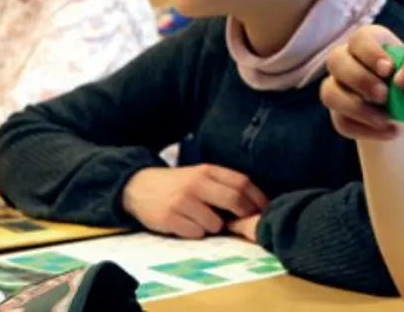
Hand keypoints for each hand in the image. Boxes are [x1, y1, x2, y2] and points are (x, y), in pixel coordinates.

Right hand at [122, 165, 268, 239]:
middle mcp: (196, 184)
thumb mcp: (199, 175)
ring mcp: (182, 201)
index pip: (242, 182)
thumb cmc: (177, 184)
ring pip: (215, 223)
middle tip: (245, 223)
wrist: (139, 187)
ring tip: (206, 221)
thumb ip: (222, 184)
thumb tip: (253, 204)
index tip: (264, 210)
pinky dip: (197, 233)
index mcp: (206, 170)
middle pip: (234, 200)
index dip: (257, 198)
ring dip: (216, 227)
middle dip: (244, 215)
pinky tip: (188, 225)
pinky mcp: (170, 218)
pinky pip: (196, 233)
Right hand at [321, 25, 403, 140]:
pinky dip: (366, 130)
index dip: (370, 53)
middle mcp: (343, 59)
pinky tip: (389, 132)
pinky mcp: (337, 113)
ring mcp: (335, 86)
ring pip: (330, 93)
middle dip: (360, 79)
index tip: (388, 69)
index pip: (358, 38)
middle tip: (384, 95)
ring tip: (387, 119)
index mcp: (365, 42)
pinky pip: (341, 121)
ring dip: (358, 108)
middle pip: (335, 60)